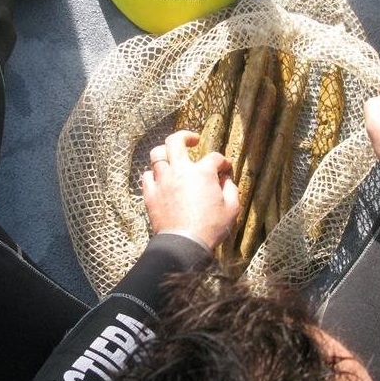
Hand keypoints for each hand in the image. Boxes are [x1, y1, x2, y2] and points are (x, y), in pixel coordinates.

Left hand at [142, 130, 239, 250]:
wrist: (184, 244)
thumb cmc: (210, 228)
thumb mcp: (232, 208)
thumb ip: (231, 189)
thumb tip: (226, 179)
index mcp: (203, 173)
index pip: (214, 157)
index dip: (222, 162)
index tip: (224, 169)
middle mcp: (180, 171)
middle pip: (176, 141)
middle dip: (185, 136)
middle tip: (192, 141)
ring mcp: (162, 181)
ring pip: (157, 154)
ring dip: (166, 152)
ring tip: (172, 157)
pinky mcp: (150, 194)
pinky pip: (147, 175)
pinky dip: (154, 174)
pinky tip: (161, 178)